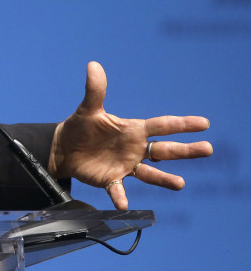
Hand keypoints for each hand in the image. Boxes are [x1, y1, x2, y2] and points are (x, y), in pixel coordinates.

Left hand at [48, 61, 212, 209]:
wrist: (64, 148)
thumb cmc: (80, 127)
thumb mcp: (88, 109)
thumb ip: (94, 90)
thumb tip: (93, 65)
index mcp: (133, 130)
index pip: (162, 126)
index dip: (181, 124)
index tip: (203, 123)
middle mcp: (135, 149)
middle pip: (165, 150)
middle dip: (186, 150)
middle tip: (207, 148)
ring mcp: (125, 166)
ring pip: (150, 173)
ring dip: (164, 179)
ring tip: (180, 183)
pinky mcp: (111, 180)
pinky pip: (118, 190)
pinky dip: (121, 197)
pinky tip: (123, 204)